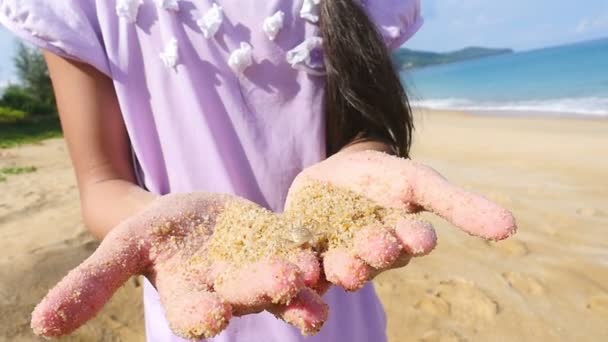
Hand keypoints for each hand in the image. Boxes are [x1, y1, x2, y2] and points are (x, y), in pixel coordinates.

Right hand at [31, 193, 327, 338]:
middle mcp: (230, 291)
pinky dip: (312, 248)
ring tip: (312, 270)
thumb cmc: (153, 234)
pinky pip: (301, 248)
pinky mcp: (282, 246)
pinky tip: (325, 243)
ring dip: (299, 278)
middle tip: (283, 283)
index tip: (210, 318)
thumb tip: (39, 326)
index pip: (195, 313)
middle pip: (248, 294)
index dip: (201, 315)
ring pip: (283, 279)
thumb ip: (91, 285)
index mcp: (191, 297)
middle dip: (263, 289)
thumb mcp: (122, 249)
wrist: (191, 219)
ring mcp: (260, 270)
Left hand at [286, 150, 516, 290]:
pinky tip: (297, 264)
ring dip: (341, 267)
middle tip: (376, 245)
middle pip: (376, 259)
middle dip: (376, 253)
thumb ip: (457, 204)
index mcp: (402, 239)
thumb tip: (511, 228)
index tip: (420, 235)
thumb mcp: (418, 181)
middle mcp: (373, 256)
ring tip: (336, 263)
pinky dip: (301, 267)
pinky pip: (305, 265)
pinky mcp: (307, 256)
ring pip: (341, 267)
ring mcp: (338, 257)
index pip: (413, 241)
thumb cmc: (383, 176)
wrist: (335, 172)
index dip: (416, 238)